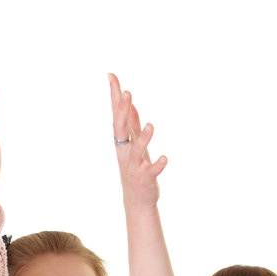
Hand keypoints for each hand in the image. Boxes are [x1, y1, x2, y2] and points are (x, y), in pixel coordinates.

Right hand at [109, 73, 166, 208]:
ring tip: (151, 125)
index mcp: (122, 141)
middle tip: (126, 92)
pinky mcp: (146, 177)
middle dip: (122, 111)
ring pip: (136, 150)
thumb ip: (131, 123)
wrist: (137, 199)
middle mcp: (125, 151)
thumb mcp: (133, 143)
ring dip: (143, 138)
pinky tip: (165, 158)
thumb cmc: (136, 168)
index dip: (114, 96)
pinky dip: (158, 164)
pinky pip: (152, 170)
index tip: (112, 76)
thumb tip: (129, 102)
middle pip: (121, 129)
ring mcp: (135, 165)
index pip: (117, 114)